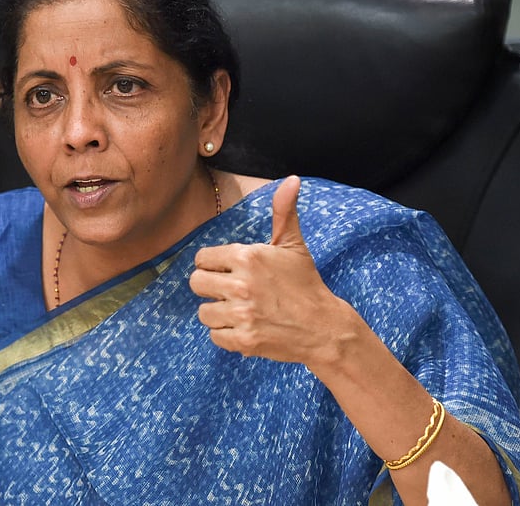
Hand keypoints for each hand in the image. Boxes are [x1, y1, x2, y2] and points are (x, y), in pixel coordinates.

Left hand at [190, 176, 358, 367]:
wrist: (323, 327)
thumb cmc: (305, 284)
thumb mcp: (293, 245)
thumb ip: (284, 212)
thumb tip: (292, 179)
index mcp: (248, 256)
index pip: (202, 259)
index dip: (214, 265)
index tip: (230, 271)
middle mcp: (241, 283)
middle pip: (196, 283)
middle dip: (211, 288)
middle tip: (232, 292)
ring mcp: (242, 313)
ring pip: (204, 312)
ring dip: (219, 313)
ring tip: (242, 311)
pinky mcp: (243, 340)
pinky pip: (215, 335)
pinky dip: (227, 335)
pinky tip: (246, 327)